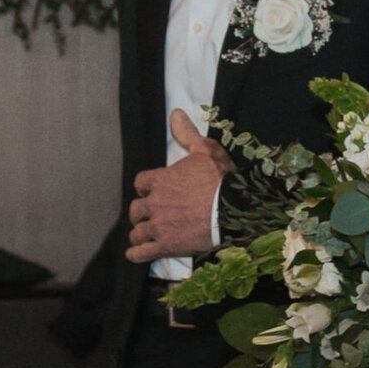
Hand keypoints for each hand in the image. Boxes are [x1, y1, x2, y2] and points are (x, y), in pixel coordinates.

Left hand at [126, 110, 232, 262]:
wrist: (233, 209)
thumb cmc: (220, 179)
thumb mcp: (205, 150)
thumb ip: (187, 134)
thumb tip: (175, 113)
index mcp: (161, 180)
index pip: (140, 182)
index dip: (144, 187)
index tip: (148, 191)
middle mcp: (155, 203)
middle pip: (135, 210)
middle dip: (140, 213)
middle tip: (147, 215)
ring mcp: (159, 226)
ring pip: (137, 232)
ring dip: (139, 233)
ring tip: (144, 235)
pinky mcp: (166, 246)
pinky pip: (142, 253)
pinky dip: (137, 254)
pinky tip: (137, 253)